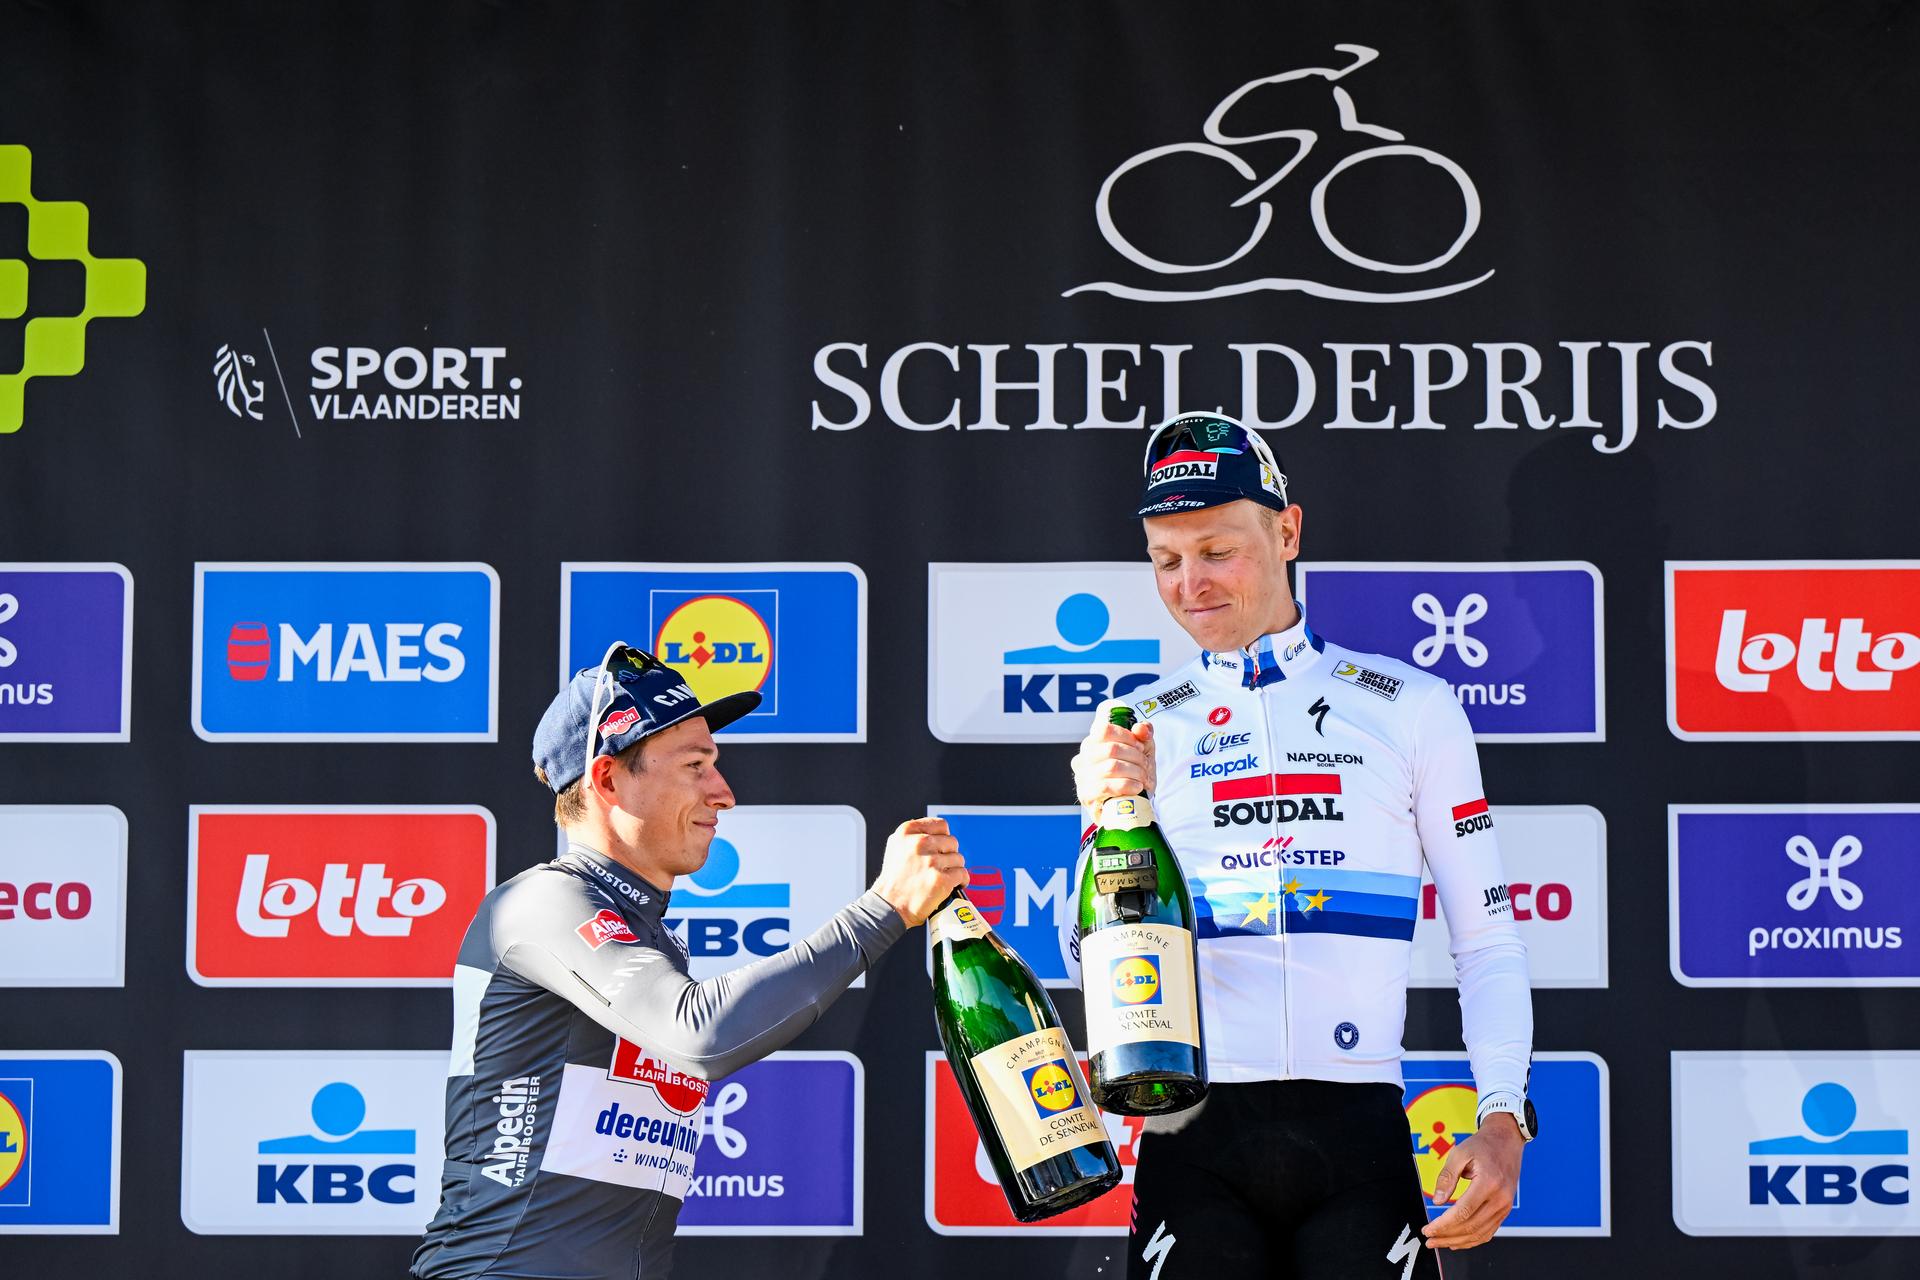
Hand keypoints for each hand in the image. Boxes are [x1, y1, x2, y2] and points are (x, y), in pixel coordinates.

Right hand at [872, 817, 967, 926]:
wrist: (889, 906)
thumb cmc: (893, 879)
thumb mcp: (896, 847)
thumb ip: (914, 835)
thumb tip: (937, 834)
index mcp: (908, 832)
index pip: (941, 825)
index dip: (943, 838)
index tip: (940, 848)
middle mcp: (919, 844)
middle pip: (952, 842)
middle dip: (949, 855)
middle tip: (940, 867)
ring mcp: (931, 862)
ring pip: (959, 859)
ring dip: (954, 869)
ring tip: (942, 877)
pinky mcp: (941, 880)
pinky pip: (962, 874)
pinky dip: (961, 881)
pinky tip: (953, 885)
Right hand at [1070, 704, 1154, 809]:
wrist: (1131, 807)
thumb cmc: (1133, 775)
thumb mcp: (1142, 751)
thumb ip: (1143, 735)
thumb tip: (1141, 728)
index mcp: (1093, 743)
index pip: (1103, 730)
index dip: (1126, 736)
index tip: (1139, 746)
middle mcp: (1083, 758)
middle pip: (1111, 749)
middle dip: (1136, 757)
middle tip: (1145, 766)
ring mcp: (1082, 777)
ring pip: (1112, 767)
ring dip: (1135, 772)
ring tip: (1143, 778)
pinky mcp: (1086, 795)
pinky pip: (1106, 786)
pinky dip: (1127, 785)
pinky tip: (1136, 787)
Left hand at [1421, 1111, 1524, 1249]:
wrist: (1507, 1142)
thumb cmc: (1483, 1146)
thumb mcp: (1459, 1153)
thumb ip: (1447, 1177)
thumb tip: (1438, 1201)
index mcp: (1489, 1182)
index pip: (1463, 1212)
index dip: (1443, 1225)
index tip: (1428, 1230)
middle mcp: (1500, 1198)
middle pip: (1471, 1227)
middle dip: (1447, 1236)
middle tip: (1429, 1239)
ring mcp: (1505, 1206)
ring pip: (1480, 1233)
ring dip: (1458, 1241)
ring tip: (1440, 1242)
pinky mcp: (1505, 1210)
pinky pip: (1488, 1231)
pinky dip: (1472, 1240)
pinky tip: (1458, 1241)